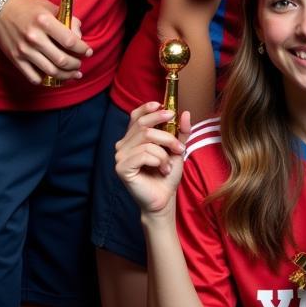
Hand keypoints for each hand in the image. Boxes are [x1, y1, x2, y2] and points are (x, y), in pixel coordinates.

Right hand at [0, 0, 91, 83]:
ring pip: (50, 72)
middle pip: (62, 60)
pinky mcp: (15, 59)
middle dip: (76, 65)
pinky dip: (46, 80)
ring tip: (73, 74)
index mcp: (45, 21)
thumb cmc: (28, 6)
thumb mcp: (50, 7)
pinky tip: (54, 77)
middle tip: (80, 64)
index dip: (83, 49)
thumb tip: (80, 37)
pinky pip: (33, 77)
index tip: (88, 52)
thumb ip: (68, 20)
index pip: (70, 41)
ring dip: (66, 75)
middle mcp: (34, 37)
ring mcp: (24, 50)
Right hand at [114, 102, 189, 217]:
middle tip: (180, 146)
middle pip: (145, 126)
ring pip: (147, 140)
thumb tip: (185, 113)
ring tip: (169, 165)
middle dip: (167, 135)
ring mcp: (120, 156)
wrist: (164, 197)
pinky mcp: (121, 168)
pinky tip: (162, 170)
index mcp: (133, 137)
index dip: (149, 109)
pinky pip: (144, 154)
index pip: (136, 115)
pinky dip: (158, 161)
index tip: (168, 110)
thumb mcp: (177, 148)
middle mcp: (123, 144)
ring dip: (164, 153)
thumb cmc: (167, 173)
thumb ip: (181, 131)